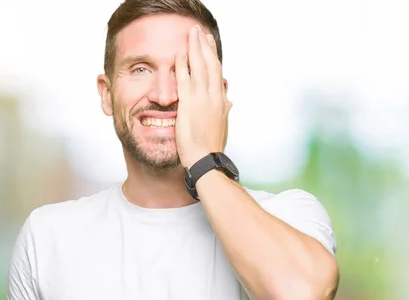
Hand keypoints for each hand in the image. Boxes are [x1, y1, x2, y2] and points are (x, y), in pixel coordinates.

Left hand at [175, 24, 231, 167]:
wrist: (206, 159)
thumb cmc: (212, 146)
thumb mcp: (223, 125)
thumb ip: (224, 110)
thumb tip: (228, 101)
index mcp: (222, 101)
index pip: (218, 72)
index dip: (213, 56)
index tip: (210, 44)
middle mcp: (214, 97)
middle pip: (211, 64)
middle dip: (205, 46)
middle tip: (200, 32)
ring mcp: (202, 99)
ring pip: (200, 67)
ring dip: (195, 48)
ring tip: (191, 34)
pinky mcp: (189, 105)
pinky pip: (185, 79)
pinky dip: (183, 65)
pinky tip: (180, 53)